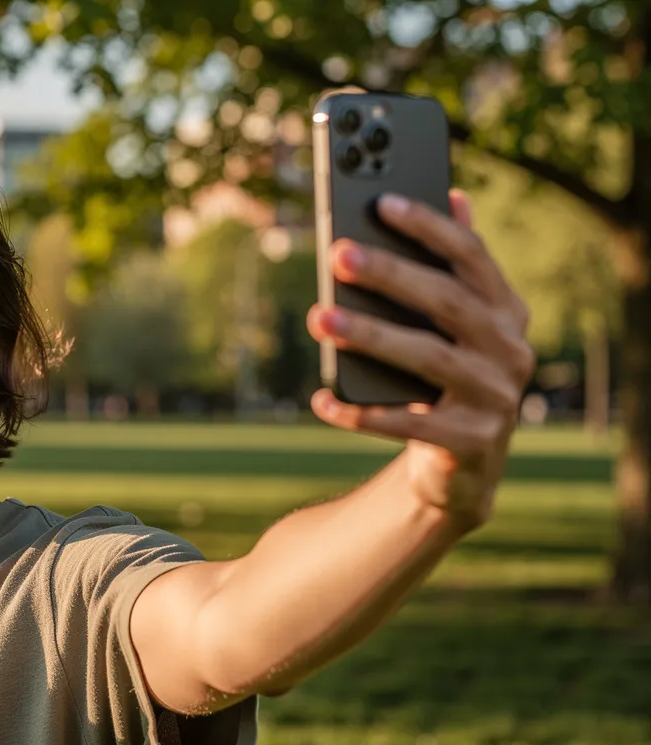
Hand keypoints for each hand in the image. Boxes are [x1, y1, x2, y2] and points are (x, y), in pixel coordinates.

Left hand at [306, 190, 535, 531]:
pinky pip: (410, 425)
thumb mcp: (457, 324)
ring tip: (320, 318)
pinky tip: (323, 399)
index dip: (429, 227)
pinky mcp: (471, 441)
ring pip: (429, 358)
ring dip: (371, 335)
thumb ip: (454, 267)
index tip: (382, 202)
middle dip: (391, 275)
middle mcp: (511, 350)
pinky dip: (363, 413)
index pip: (471, 256)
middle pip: (447, 302)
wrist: (464, 463)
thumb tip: (454, 195)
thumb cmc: (447, 377)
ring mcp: (495, 398)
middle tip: (338, 254)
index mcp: (507, 310)